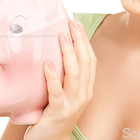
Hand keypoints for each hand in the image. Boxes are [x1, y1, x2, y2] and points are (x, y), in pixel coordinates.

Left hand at [23, 19, 96, 139]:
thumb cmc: (55, 116)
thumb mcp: (65, 94)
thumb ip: (65, 77)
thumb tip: (56, 51)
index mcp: (86, 89)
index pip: (91, 61)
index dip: (85, 42)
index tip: (77, 25)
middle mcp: (83, 95)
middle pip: (86, 63)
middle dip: (79, 41)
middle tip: (72, 23)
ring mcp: (72, 104)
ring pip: (75, 74)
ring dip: (69, 53)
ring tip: (61, 36)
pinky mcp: (58, 112)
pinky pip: (56, 92)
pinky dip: (52, 76)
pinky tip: (48, 64)